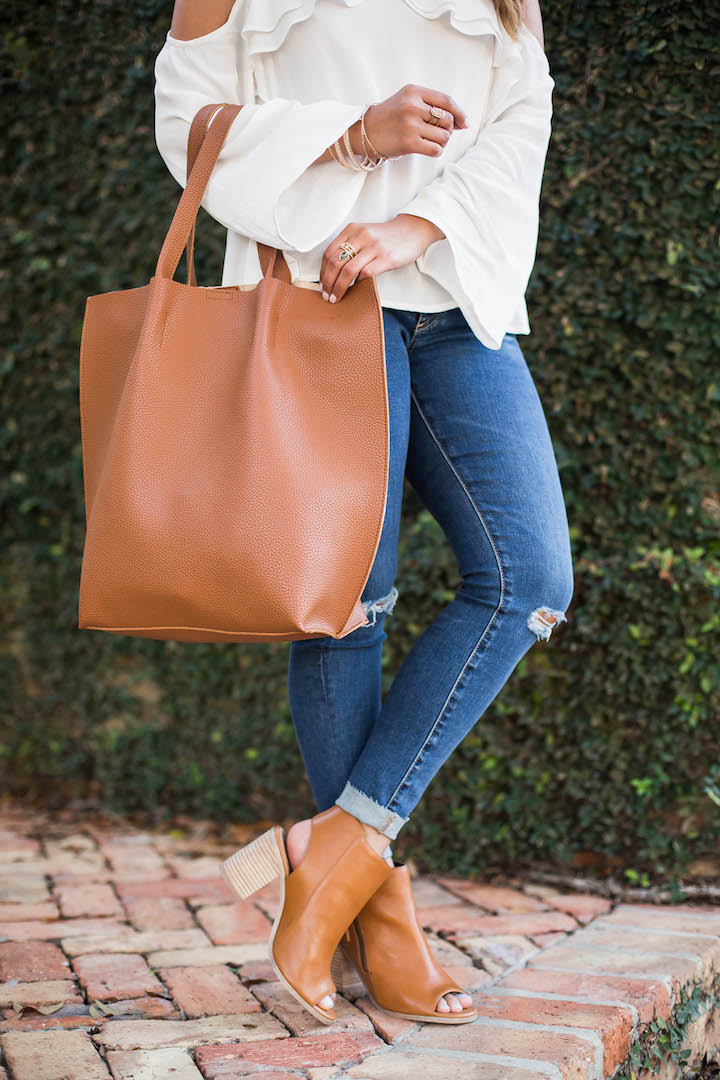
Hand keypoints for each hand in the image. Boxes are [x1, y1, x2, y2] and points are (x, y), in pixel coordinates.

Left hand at [320, 215, 444, 302]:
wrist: (413, 230)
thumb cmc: (386, 237)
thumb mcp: (365, 234)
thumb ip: (350, 246)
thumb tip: (333, 272)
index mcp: (352, 230)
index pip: (329, 253)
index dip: (322, 272)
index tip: (322, 285)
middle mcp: (361, 236)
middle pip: (335, 263)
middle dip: (328, 283)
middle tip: (326, 296)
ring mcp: (374, 246)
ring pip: (348, 270)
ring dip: (339, 287)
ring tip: (336, 298)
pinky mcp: (386, 257)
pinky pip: (366, 273)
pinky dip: (357, 284)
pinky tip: (355, 290)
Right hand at [364, 85, 468, 159]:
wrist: (365, 131)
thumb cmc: (390, 117)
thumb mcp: (408, 101)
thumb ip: (432, 107)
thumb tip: (461, 122)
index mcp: (414, 92)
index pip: (446, 101)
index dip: (459, 113)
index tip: (464, 122)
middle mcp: (412, 106)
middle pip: (447, 119)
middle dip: (448, 129)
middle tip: (439, 134)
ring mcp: (410, 125)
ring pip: (444, 136)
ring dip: (442, 142)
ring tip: (432, 141)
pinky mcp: (408, 143)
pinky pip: (436, 149)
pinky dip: (436, 151)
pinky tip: (428, 148)